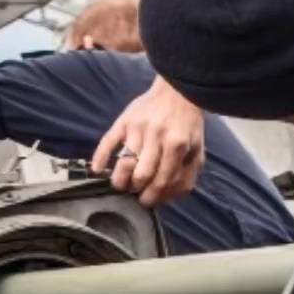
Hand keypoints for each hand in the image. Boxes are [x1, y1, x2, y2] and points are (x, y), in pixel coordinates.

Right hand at [92, 76, 204, 205]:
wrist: (178, 92)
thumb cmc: (187, 125)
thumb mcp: (196, 150)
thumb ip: (186, 176)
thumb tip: (165, 199)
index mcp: (177, 145)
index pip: (162, 180)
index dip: (153, 196)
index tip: (146, 201)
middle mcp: (156, 137)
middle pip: (141, 175)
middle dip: (137, 189)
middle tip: (136, 191)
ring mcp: (138, 128)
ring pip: (124, 163)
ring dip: (121, 179)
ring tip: (123, 183)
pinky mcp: (124, 121)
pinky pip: (107, 141)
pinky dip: (100, 157)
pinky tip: (97, 169)